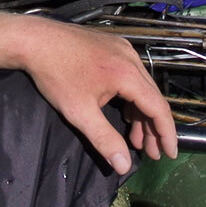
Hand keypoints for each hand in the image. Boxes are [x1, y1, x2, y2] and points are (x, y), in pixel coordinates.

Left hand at [1, 15, 178, 175]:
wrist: (34, 40)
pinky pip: (131, 75)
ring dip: (141, 114)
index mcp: (128, 73)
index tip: (171, 154)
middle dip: (152, 128)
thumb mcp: (80, 112)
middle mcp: (131, 58)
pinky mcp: (112, 46)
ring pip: (141, 87)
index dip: (166, 133)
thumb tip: (124, 166)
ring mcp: (122, 49)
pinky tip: (125, 113)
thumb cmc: (56, 75)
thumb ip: (105, 140)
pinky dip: (131, 97)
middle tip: (150, 153)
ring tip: (135, 139)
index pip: (158, 107)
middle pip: (152, 97)